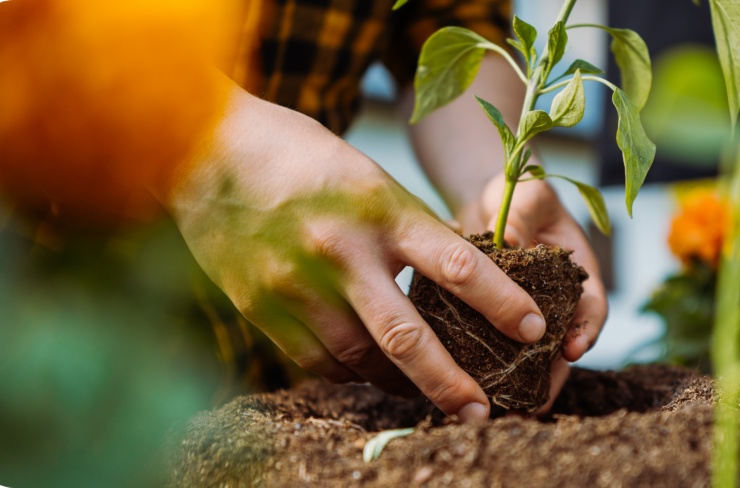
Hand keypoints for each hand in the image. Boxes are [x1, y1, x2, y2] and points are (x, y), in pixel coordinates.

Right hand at [167, 88, 544, 421]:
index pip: (458, 265)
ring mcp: (296, 284)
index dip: (501, 303)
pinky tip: (374, 373)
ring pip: (362, 359)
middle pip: (407, 336)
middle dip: (450, 382)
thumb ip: (412, 233)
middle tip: (482, 410)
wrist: (205, 148)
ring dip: (403, 384)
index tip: (534, 330)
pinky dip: (353, 372)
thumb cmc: (305, 160)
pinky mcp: (261, 307)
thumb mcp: (372, 181)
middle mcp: (341, 252)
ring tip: (434, 394)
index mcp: (382, 211)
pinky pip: (318, 360)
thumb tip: (462, 288)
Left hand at [458, 177, 607, 413]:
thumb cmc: (520, 192)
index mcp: (579, 274)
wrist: (490, 199)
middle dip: (551, 377)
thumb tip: (507, 240)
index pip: (592, 308)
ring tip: (508, 411)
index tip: (572, 350)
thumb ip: (524, 216)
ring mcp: (529, 317)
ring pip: (531, 358)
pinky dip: (491, 372)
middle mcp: (558, 303)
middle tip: (536, 402)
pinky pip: (498, 352)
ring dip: (522, 385)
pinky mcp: (497, 324)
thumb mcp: (528, 195)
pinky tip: (474, 392)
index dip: (586, 332)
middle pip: (562, 347)